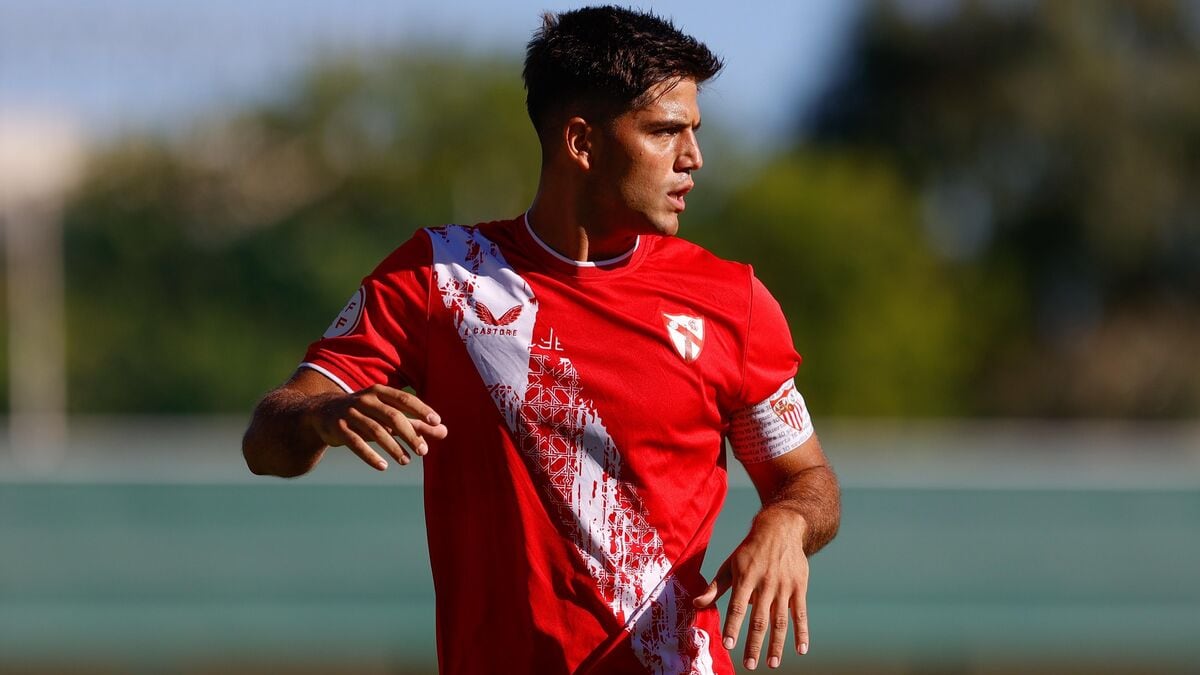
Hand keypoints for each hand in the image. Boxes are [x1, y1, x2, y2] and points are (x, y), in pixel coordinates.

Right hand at [304, 384, 447, 470]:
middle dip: (409, 434)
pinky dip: (370, 456)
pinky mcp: (338, 428)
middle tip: (423, 451)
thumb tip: (444, 431)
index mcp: (379, 392)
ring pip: (375, 431)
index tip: (436, 422)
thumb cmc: (364, 414)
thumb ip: (416, 423)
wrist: (322, 413)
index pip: (404, 399)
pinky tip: (383, 466)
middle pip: (392, 416)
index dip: (421, 409)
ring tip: (406, 461)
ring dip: (393, 448)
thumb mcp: (389, 415)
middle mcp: (365, 400)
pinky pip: (356, 443)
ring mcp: (350, 413)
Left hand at [693, 508, 809, 669]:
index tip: (729, 645)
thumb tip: (696, 604)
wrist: (780, 529)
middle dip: (754, 644)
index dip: (733, 626)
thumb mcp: (730, 565)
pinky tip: (801, 649)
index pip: (737, 606)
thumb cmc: (749, 551)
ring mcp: (783, 586)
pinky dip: (802, 632)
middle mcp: (765, 584)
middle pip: (759, 619)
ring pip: (780, 620)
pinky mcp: (799, 587)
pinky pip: (801, 613)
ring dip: (777, 644)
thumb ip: (715, 587)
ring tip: (772, 664)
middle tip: (750, 665)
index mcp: (745, 578)